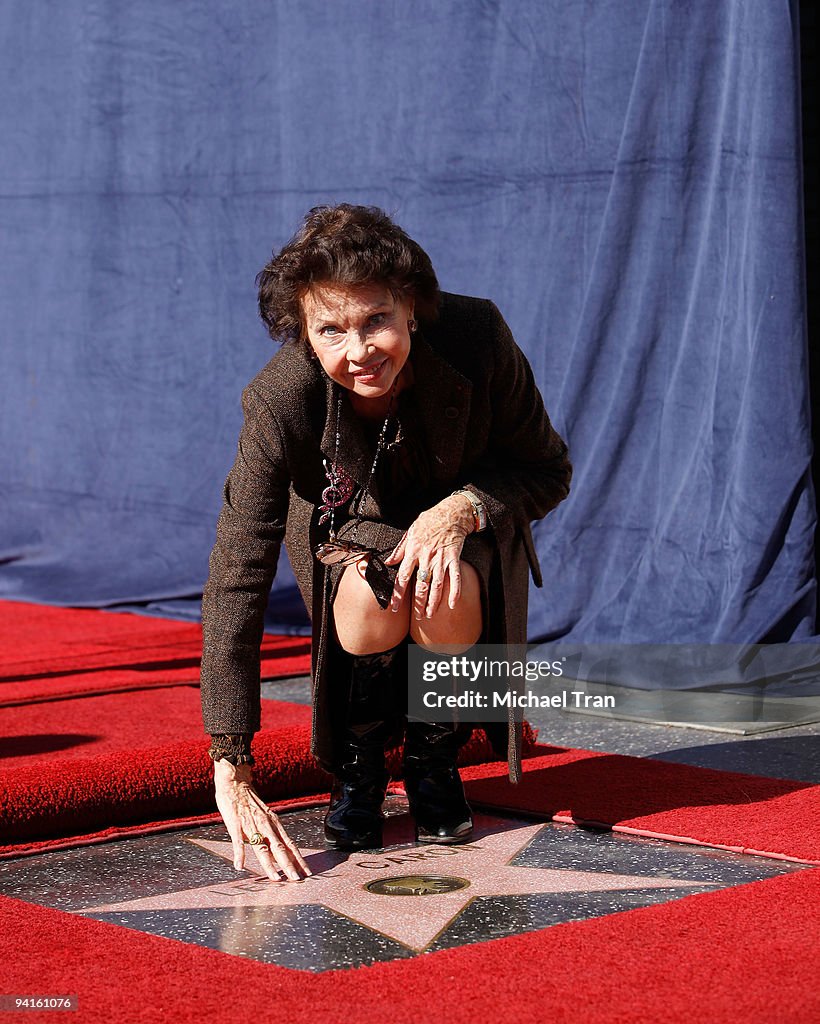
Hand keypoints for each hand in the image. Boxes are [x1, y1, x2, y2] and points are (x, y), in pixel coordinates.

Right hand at [213, 758, 311, 880]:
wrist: (235, 783)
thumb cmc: (250, 803)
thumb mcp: (266, 818)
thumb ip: (272, 835)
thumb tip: (280, 854)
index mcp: (274, 824)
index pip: (290, 844)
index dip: (298, 859)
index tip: (307, 872)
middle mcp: (266, 825)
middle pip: (280, 848)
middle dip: (289, 865)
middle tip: (297, 880)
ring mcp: (251, 824)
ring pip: (263, 847)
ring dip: (269, 865)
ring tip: (276, 878)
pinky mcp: (236, 824)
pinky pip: (238, 841)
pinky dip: (240, 854)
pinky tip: (240, 866)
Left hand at [384, 493, 473, 619]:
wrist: (451, 512)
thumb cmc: (429, 521)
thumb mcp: (410, 532)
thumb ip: (400, 549)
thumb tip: (388, 562)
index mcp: (413, 551)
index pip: (402, 577)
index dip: (397, 593)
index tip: (393, 607)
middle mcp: (426, 557)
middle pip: (420, 585)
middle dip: (418, 603)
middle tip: (417, 617)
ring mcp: (441, 558)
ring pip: (436, 585)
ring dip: (433, 601)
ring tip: (430, 615)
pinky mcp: (454, 558)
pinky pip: (455, 577)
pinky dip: (454, 591)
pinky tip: (452, 604)